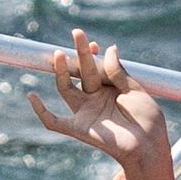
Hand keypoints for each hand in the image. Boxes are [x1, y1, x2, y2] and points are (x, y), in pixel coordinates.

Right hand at [33, 34, 171, 172]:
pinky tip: (31, 97)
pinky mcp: (78, 128)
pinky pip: (53, 121)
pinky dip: (40, 111)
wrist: (149, 147)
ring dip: (61, 72)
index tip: (93, 43)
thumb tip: (109, 49)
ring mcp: (85, 113)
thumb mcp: (136, 90)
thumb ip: (119, 72)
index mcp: (109, 89)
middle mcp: (94, 99)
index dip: (91, 54)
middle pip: (81, 73)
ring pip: (66, 89)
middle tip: (77, 33)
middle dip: (78, 54)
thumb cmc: (148, 120)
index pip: (94, 67)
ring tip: (60, 54)